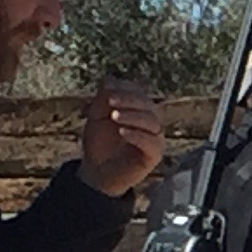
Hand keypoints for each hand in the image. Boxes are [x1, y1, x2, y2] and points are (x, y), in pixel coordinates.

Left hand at [79, 80, 164, 196]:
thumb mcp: (96, 115)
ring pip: (153, 122)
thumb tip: (110, 81)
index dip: (126, 89)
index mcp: (138, 111)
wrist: (97, 170)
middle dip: (129, 100)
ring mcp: (154, 139)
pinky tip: (122, 132)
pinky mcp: (154, 156)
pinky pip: (152, 143)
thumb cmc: (99, 142)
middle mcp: (150, 123)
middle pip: (149, 105)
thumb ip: (103, 98)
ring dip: (132, 116)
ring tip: (114, 117)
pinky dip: (137, 135)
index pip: (140, 93)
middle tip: (111, 101)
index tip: (108, 90)